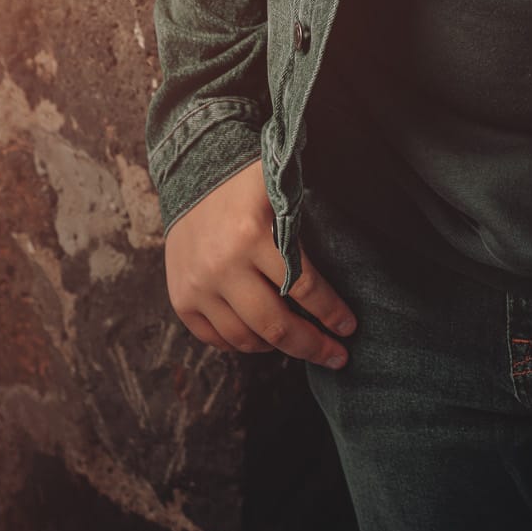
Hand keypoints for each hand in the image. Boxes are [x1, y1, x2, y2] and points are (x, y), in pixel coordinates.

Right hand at [164, 158, 356, 368]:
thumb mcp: (280, 185)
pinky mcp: (181, 299)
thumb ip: (305, 217)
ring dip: (280, 348)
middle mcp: (223, 265)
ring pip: (246, 339)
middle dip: (313, 345)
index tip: (349, 328)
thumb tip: (346, 250)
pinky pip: (216, 339)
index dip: (331, 312)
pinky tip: (265, 339)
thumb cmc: (247, 180)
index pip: (303, 287)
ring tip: (302, 344)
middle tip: (338, 357)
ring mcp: (198, 286)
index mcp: (253, 234)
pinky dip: (243, 344)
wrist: (191, 173)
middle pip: (276, 325)